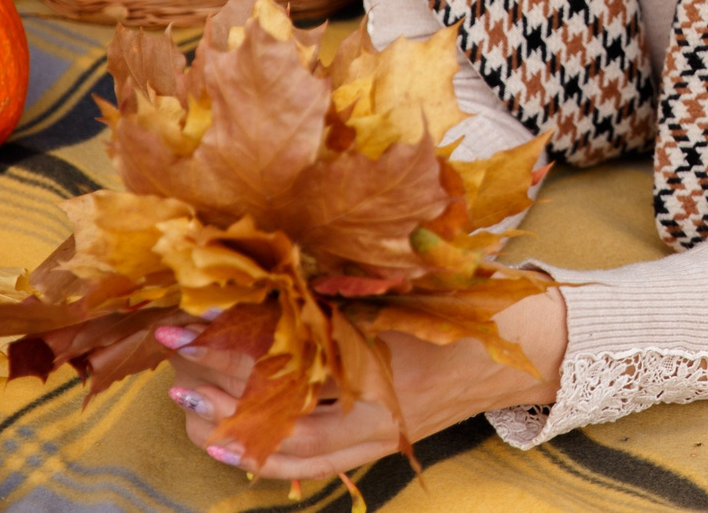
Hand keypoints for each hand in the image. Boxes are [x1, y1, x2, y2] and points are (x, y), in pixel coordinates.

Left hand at [163, 288, 567, 479]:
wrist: (534, 345)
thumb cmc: (480, 295)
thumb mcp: (421, 268)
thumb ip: (359, 266)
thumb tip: (282, 246)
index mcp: (383, 350)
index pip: (288, 352)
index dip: (233, 339)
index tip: (189, 318)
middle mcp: (376, 402)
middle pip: (279, 407)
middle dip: (219, 387)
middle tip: (172, 360)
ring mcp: (378, 430)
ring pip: (291, 448)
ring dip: (234, 430)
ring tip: (185, 408)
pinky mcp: (380, 440)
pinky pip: (315, 461)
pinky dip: (270, 457)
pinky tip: (230, 442)